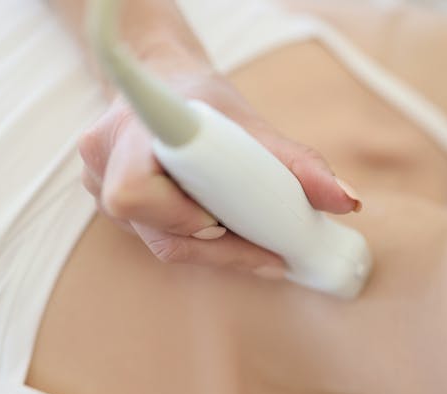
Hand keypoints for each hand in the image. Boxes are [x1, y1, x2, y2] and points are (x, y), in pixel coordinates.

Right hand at [79, 60, 360, 279]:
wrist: (163, 86)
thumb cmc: (200, 101)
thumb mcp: (247, 121)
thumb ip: (297, 163)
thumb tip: (347, 202)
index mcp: (128, 135)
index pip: (136, 192)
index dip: (181, 217)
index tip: (224, 227)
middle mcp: (102, 167)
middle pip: (158, 232)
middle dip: (219, 248)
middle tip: (270, 253)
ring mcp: (100, 190)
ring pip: (162, 242)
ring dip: (215, 250)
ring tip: (259, 247)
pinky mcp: (115, 210)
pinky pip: (160, 238)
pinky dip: (201, 244)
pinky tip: (230, 238)